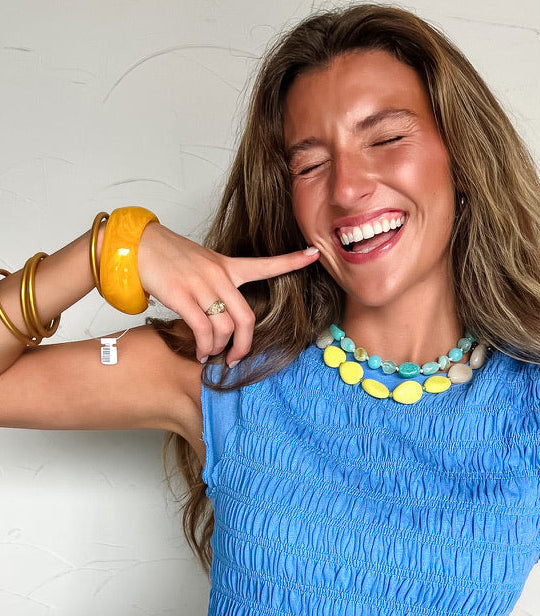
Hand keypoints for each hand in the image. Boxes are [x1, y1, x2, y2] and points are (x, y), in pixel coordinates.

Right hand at [136, 222, 318, 363]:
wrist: (137, 245)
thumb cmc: (168, 258)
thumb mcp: (201, 265)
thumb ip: (218, 285)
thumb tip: (223, 319)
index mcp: (227, 266)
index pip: (265, 264)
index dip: (292, 261)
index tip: (314, 254)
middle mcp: (219, 276)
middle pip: (246, 318)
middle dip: (244, 345)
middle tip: (236, 359)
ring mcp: (201, 285)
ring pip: (225, 328)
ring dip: (219, 349)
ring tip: (209, 354)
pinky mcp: (182, 295)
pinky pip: (203, 330)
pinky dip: (205, 347)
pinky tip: (200, 353)